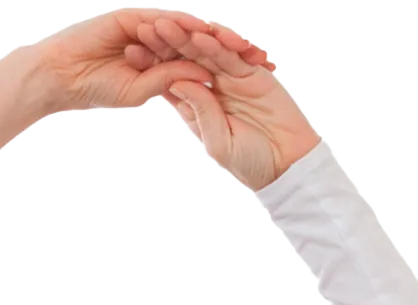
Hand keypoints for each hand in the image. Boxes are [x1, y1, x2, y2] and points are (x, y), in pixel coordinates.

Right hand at [31, 8, 273, 115]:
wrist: (62, 77)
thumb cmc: (96, 88)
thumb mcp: (143, 91)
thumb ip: (172, 80)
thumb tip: (205, 77)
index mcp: (165, 58)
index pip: (204, 61)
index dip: (230, 70)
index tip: (258, 82)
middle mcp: (162, 38)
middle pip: (205, 41)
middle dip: (236, 51)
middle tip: (267, 61)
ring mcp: (150, 25)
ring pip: (192, 29)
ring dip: (220, 38)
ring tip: (247, 49)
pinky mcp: (136, 16)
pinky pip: (168, 21)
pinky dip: (189, 28)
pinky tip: (211, 37)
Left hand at [126, 14, 317, 189]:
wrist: (287, 164)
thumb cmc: (250, 163)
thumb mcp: (218, 142)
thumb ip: (199, 111)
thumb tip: (175, 81)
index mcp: (195, 109)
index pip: (169, 81)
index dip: (151, 67)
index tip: (130, 54)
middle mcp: (210, 89)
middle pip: (184, 61)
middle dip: (164, 44)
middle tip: (142, 29)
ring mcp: (231, 79)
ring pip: (205, 53)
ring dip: (186, 38)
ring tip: (165, 25)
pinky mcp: (251, 73)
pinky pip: (231, 55)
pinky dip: (217, 45)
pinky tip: (199, 34)